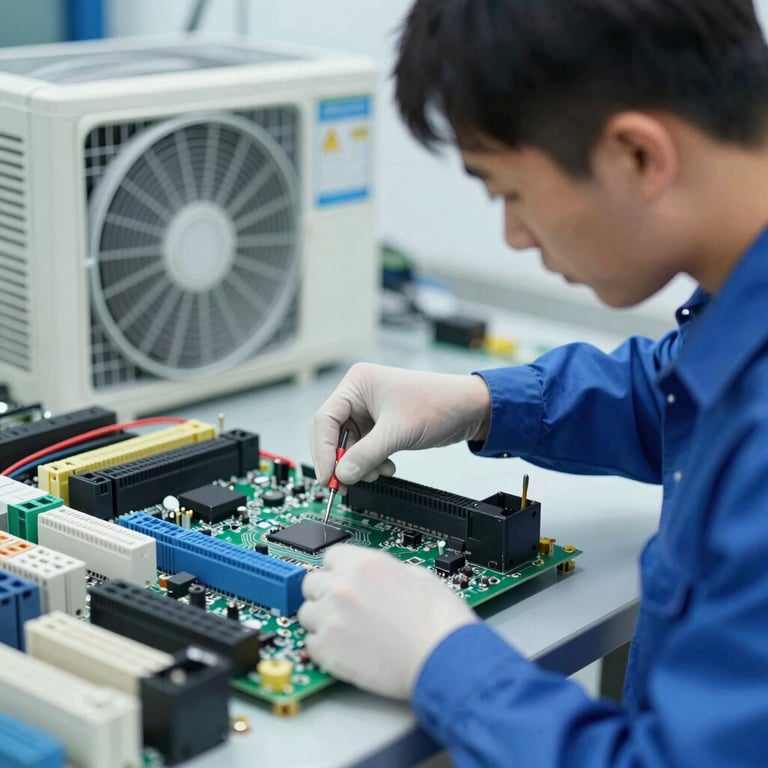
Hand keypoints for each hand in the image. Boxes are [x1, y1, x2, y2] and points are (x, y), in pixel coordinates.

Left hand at [297, 545, 478, 699]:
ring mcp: (331, 618)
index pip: (330, 557)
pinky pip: (310, 644)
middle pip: (312, 583)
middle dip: (325, 594)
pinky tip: (347, 651)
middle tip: (343, 609)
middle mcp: (342, 586)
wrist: (443, 658)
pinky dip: (325, 649)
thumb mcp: (415, 574)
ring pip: (306, 614)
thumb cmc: (438, 621)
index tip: (341, 580)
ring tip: (347, 634)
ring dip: (322, 621)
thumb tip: (371, 577)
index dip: (338, 570)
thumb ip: (381, 571)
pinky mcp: (327, 650)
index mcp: (364, 564)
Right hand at [309, 363, 490, 486]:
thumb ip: (366, 455)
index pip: (325, 420)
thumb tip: (342, 475)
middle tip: (344, 484)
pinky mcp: (380, 426)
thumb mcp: (398, 432)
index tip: (328, 477)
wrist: (469, 409)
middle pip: (332, 435)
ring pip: (348, 447)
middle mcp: (359, 396)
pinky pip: (364, 450)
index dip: (322, 451)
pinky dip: (372, 463)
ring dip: (360, 465)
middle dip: (341, 460)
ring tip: (379, 471)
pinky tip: (388, 466)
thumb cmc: (439, 403)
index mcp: (357, 384)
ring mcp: (368, 411)